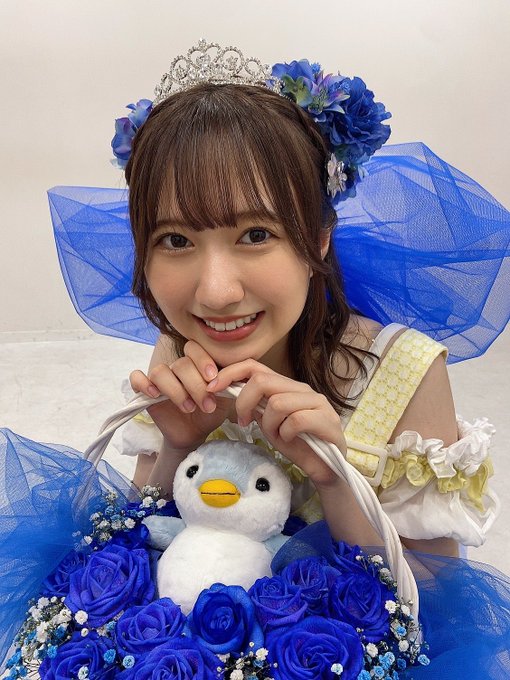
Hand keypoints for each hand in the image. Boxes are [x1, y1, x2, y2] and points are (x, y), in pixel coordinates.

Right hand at [130, 340, 232, 454]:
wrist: (195, 433)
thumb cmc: (210, 412)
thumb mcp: (224, 397)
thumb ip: (229, 382)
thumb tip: (235, 373)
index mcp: (196, 363)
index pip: (194, 348)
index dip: (203, 361)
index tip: (213, 379)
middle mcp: (177, 367)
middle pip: (181, 364)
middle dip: (196, 386)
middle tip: (206, 405)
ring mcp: (161, 378)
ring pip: (161, 371)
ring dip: (176, 391)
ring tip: (189, 408)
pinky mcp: (146, 391)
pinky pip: (137, 378)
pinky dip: (144, 384)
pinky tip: (156, 395)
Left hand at [207, 360, 345, 487]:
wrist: (326, 469)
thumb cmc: (298, 445)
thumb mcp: (269, 424)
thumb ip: (255, 406)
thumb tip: (228, 391)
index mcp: (286, 386)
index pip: (255, 366)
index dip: (230, 373)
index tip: (212, 389)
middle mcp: (302, 388)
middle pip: (262, 380)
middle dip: (244, 403)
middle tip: (244, 423)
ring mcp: (317, 402)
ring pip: (277, 402)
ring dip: (269, 425)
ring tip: (277, 436)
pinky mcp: (328, 420)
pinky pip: (296, 420)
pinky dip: (286, 434)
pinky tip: (290, 441)